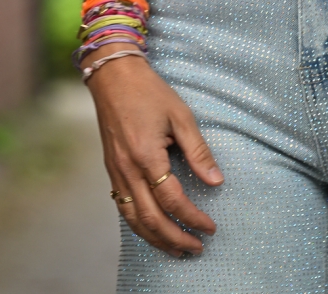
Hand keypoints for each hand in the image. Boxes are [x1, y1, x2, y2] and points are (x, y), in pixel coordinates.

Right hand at [88, 54, 222, 256]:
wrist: (113, 77)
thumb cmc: (149, 92)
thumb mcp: (181, 115)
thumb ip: (198, 151)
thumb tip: (216, 181)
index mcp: (147, 156)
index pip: (173, 200)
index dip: (193, 218)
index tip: (210, 227)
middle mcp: (128, 170)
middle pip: (152, 219)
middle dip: (175, 238)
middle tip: (197, 248)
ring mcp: (116, 173)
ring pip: (134, 219)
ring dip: (156, 239)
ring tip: (176, 250)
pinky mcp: (111, 170)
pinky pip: (122, 207)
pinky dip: (138, 225)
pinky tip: (151, 230)